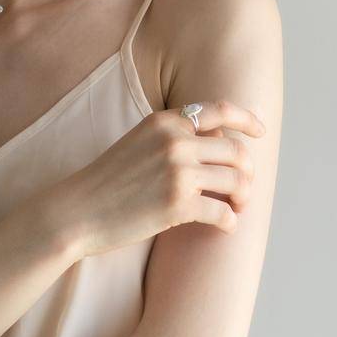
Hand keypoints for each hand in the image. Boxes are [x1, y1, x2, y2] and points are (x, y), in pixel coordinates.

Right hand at [49, 99, 265, 259]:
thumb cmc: (108, 180)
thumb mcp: (139, 141)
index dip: (248, 120)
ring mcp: (178, 172)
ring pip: (237, 181)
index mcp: (164, 120)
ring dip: (243, 197)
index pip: (220, 110)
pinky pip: (223, 213)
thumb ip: (174, 136)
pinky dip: (229, 222)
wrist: (77, 210)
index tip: (260, 132)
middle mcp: (175, 141)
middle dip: (247, 171)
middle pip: (237, 150)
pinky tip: (223, 226)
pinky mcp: (178, 205)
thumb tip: (221, 142)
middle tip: (242, 189)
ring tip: (236, 207)